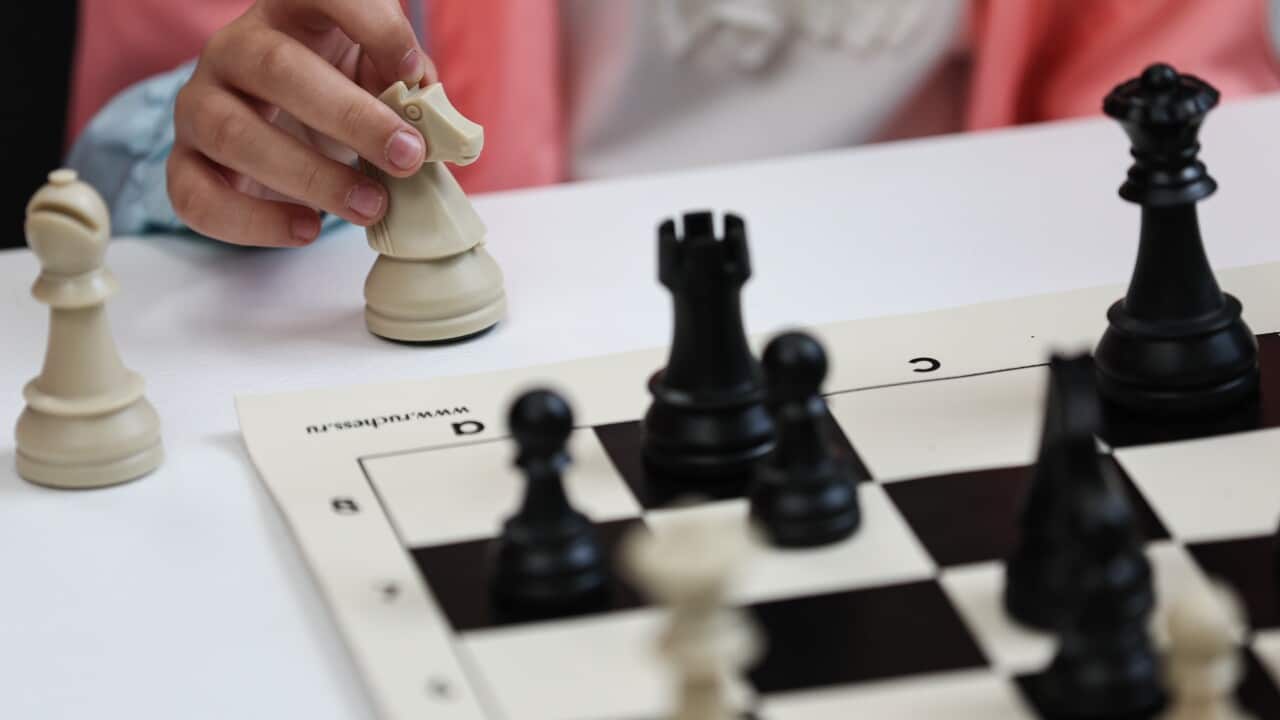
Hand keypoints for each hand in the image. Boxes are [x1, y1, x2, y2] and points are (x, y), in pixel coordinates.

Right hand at [168, 0, 434, 246]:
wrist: (280, 131)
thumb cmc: (338, 96)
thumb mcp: (377, 80)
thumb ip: (407, 90)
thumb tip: (439, 126)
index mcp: (288, 12)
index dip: (371, 26)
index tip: (414, 73)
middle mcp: (234, 49)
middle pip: (276, 67)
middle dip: (351, 117)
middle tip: (406, 157)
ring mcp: (199, 104)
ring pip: (233, 133)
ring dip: (311, 176)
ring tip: (369, 204)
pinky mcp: (183, 163)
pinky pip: (197, 195)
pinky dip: (255, 221)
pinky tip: (308, 228)